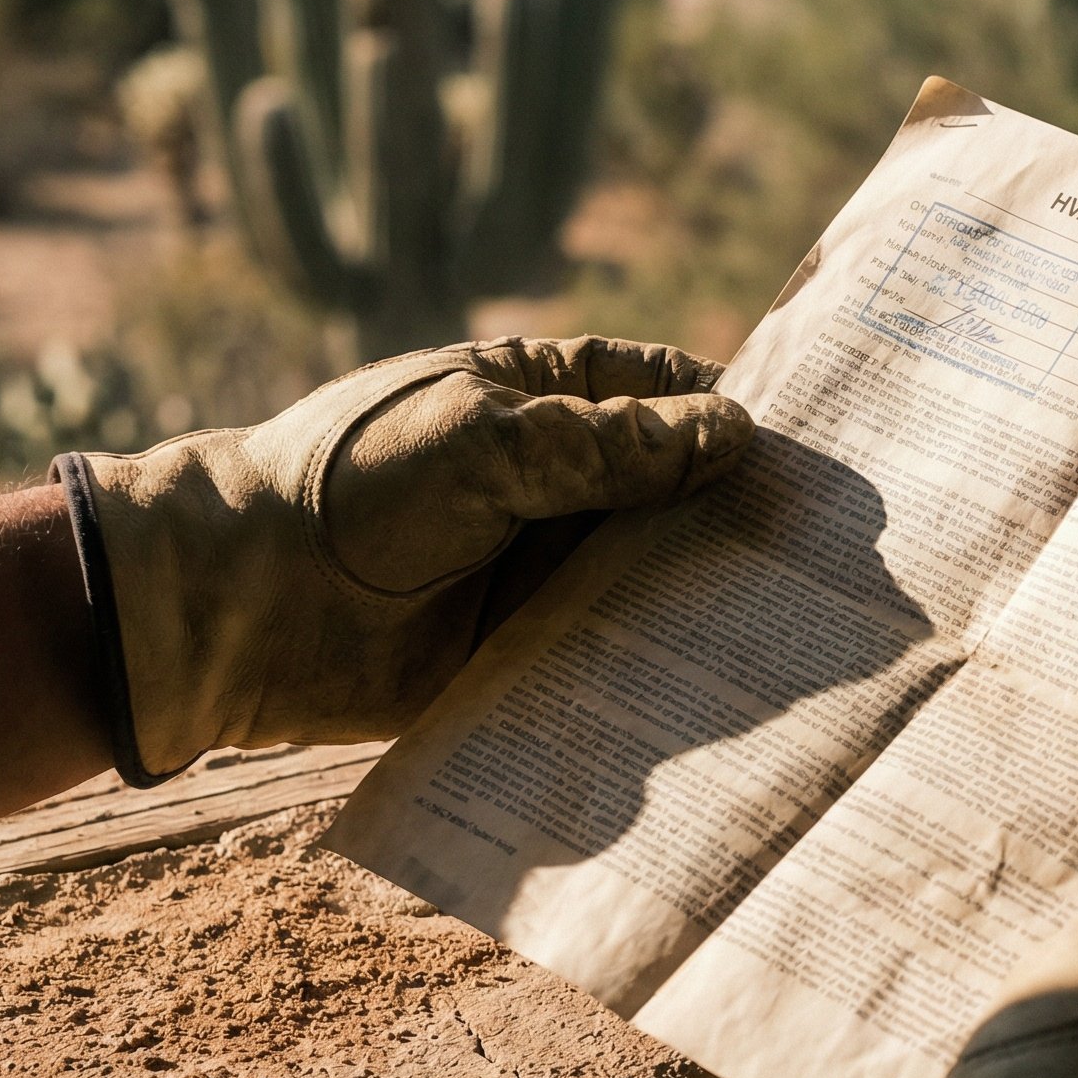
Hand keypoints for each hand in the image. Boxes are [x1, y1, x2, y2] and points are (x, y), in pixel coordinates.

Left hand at [59, 335, 751, 782]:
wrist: (240, 606)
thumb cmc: (353, 490)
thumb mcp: (489, 444)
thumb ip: (611, 448)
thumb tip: (735, 437)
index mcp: (541, 398)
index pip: (667, 393)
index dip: (738, 416)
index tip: (820, 452)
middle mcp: (554, 481)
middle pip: (676, 492)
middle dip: (741, 517)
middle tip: (836, 552)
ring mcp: (542, 568)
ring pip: (652, 578)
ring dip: (710, 597)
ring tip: (804, 623)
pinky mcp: (528, 651)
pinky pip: (610, 655)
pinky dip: (659, 666)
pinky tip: (726, 684)